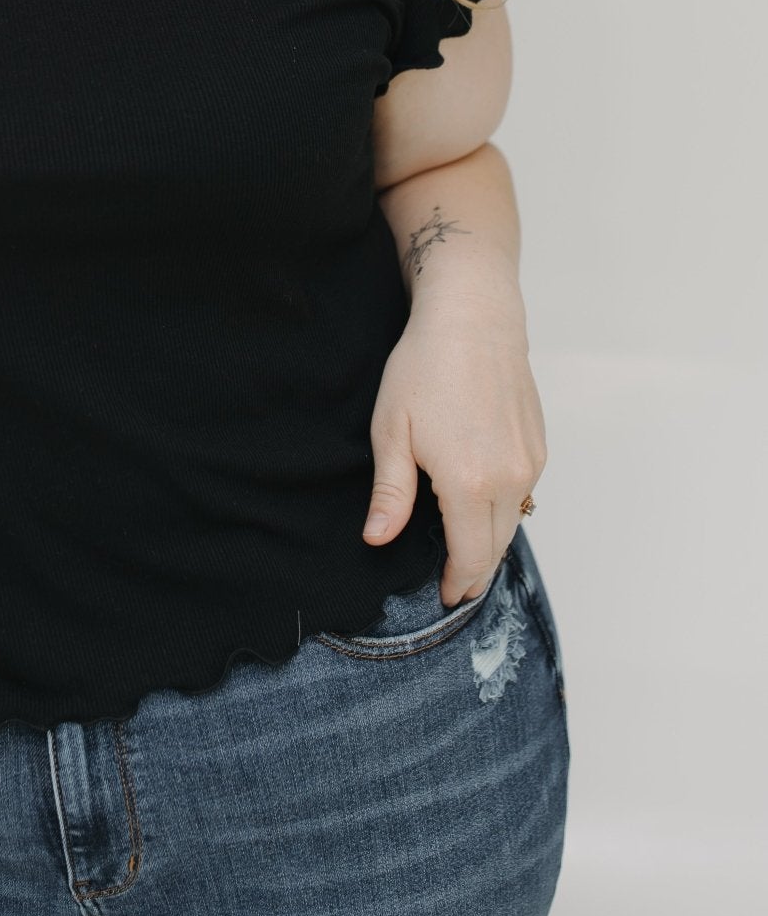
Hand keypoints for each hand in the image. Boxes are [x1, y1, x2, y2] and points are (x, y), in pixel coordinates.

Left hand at [360, 308, 546, 607]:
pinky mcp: (538, 444)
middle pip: (497, 546)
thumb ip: (391, 493)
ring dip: (491, 541)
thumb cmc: (425, 367)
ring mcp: (530, 461)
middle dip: (476, 571)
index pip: (471, 556)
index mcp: (469, 482)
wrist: (472, 318)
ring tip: (465, 551)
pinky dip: (503, 509)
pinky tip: (480, 505)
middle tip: (454, 587)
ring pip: (514, 521)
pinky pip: (523, 492)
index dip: (458, 583)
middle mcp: (510, 478)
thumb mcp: (392, 431)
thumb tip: (377, 540)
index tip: (444, 596)